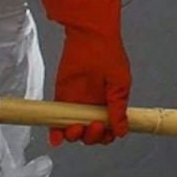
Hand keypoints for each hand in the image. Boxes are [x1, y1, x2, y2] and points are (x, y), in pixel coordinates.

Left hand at [37, 0, 132, 143]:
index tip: (105, 132)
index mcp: (109, 103)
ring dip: (74, 136)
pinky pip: (56, 121)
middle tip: (93, 125)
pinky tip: (56, 139)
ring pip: (74, 131)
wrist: (90, 37)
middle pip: (90, 134)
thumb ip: (118, 108)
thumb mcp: (120, 84)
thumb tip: (121, 130)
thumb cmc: (109, 54)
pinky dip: (55, 133)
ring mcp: (76, 104)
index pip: (108, 129)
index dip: (106, 135)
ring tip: (76, 128)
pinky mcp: (61, 98)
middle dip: (91, 136)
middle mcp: (92, 106)